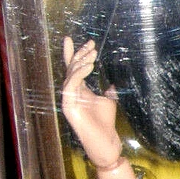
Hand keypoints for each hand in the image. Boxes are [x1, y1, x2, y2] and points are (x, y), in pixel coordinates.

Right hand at [61, 38, 122, 167]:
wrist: (105, 140)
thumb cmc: (106, 122)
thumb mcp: (108, 101)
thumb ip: (108, 91)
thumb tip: (112, 83)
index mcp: (79, 90)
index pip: (72, 68)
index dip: (70, 53)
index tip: (69, 38)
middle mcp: (71, 93)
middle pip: (71, 68)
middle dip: (79, 54)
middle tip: (90, 44)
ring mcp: (68, 99)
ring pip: (70, 75)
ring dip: (81, 62)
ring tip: (92, 53)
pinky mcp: (68, 106)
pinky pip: (71, 85)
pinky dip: (79, 73)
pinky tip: (89, 65)